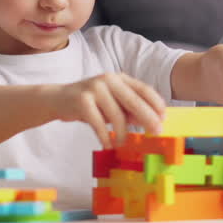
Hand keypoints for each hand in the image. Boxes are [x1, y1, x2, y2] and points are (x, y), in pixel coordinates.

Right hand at [44, 73, 166, 148]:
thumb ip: (130, 111)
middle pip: (134, 101)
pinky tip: (108, 145)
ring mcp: (94, 88)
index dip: (156, 103)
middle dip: (148, 118)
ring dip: (122, 133)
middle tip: (156, 132)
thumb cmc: (90, 103)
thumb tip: (151, 122)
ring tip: (122, 144)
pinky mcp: (82, 101)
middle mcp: (108, 79)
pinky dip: (105, 137)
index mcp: (119, 78)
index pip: (143, 89)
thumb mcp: (112, 104)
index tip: (165, 117)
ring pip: (116, 115)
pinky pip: (99, 123)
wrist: (57, 99)